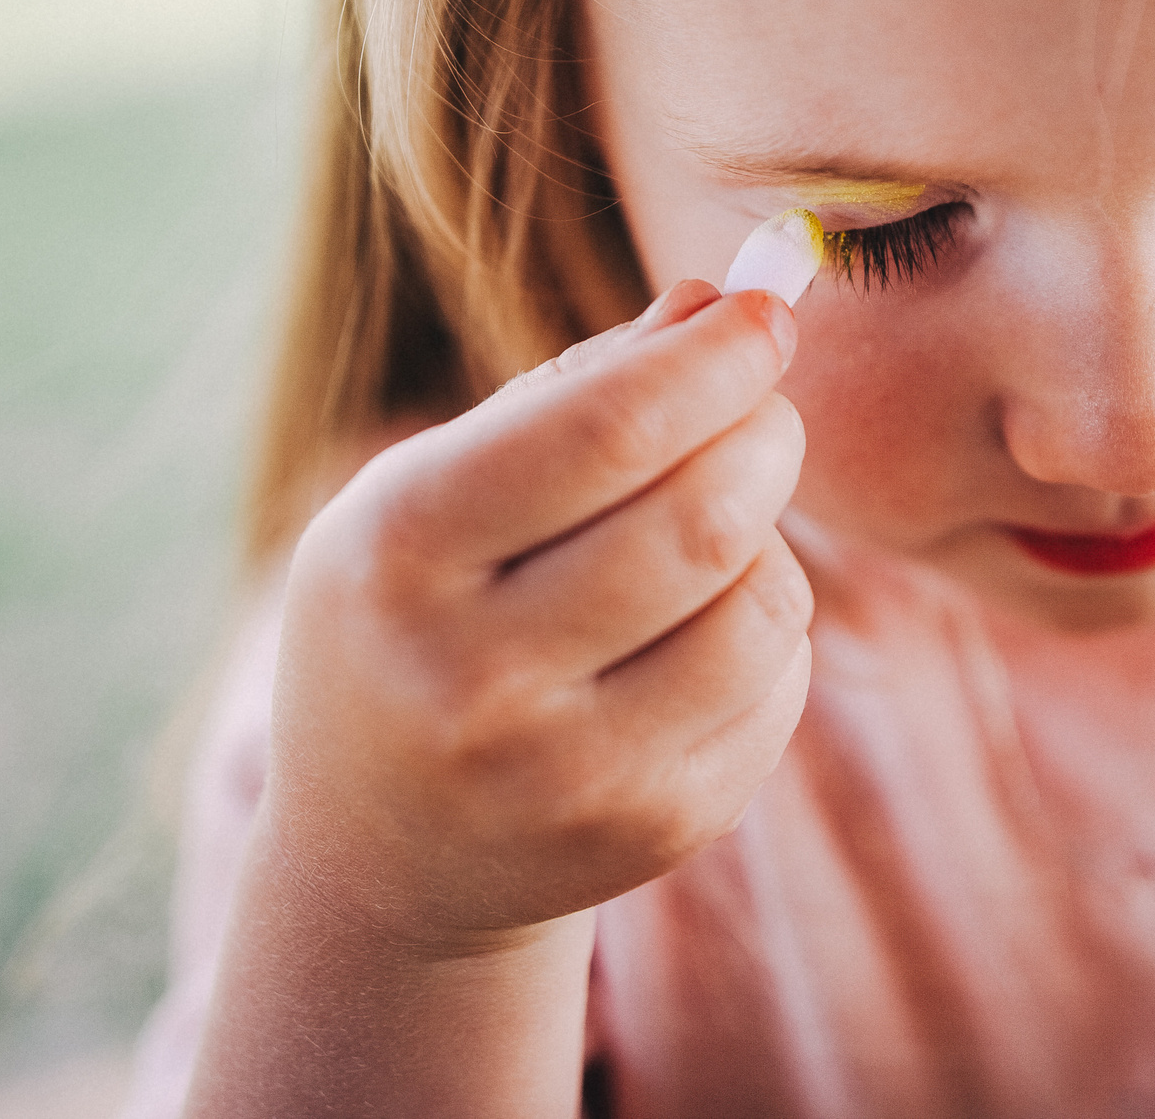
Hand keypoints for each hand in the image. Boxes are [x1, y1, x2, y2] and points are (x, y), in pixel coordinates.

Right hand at [263, 278, 814, 954]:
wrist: (378, 851)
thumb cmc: (419, 612)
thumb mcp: (441, 486)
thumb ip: (578, 387)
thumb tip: (722, 304)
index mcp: (400, 552)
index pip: (607, 430)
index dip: (716, 359)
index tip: (767, 314)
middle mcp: (472, 679)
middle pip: (702, 518)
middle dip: (765, 436)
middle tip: (762, 414)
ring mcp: (565, 776)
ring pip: (761, 608)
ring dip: (769, 541)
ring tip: (715, 532)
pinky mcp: (650, 833)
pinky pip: (775, 690)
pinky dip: (766, 633)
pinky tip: (698, 632)